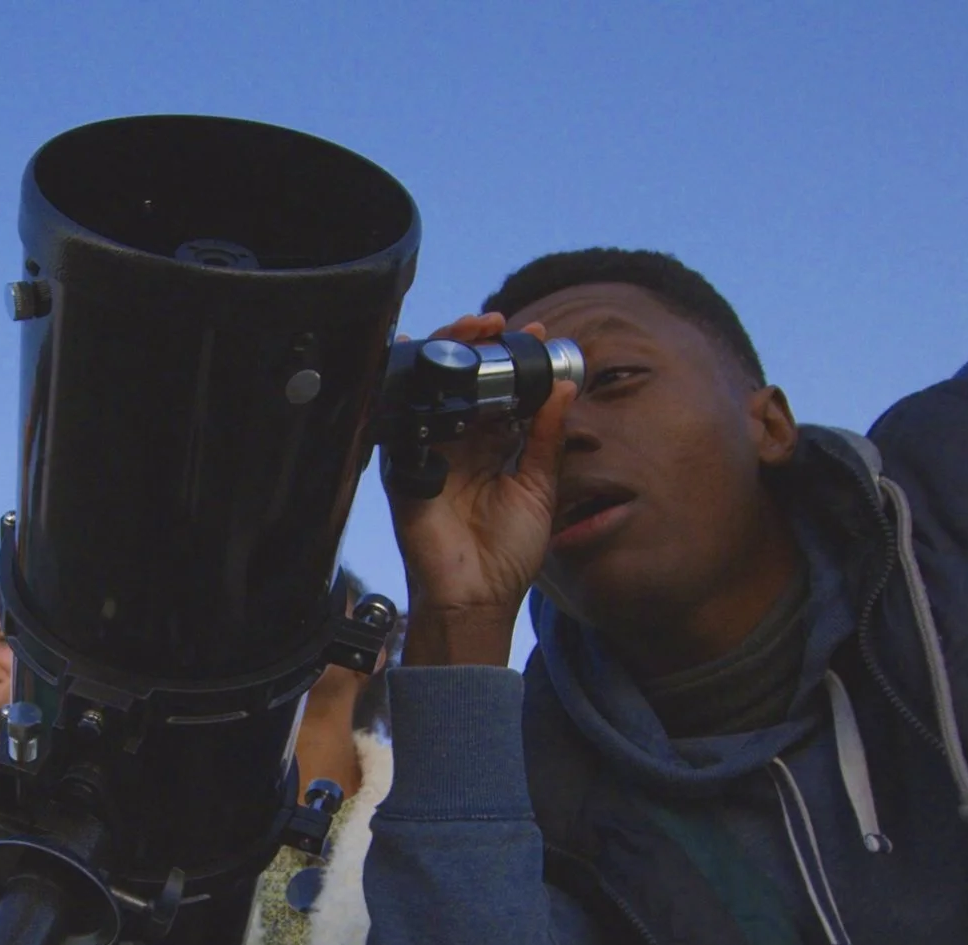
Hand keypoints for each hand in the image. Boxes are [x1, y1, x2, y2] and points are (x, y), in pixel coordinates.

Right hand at [390, 313, 574, 666]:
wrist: (475, 596)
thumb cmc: (506, 555)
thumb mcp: (541, 489)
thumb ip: (548, 438)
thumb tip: (565, 389)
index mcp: (494, 450)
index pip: (504, 395)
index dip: (517, 364)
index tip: (538, 336)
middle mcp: (462, 446)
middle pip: (467, 384)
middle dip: (479, 348)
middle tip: (498, 326)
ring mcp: (433, 453)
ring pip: (437, 392)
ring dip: (450, 356)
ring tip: (470, 331)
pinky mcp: (407, 466)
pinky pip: (403, 422)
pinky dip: (406, 389)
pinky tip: (413, 356)